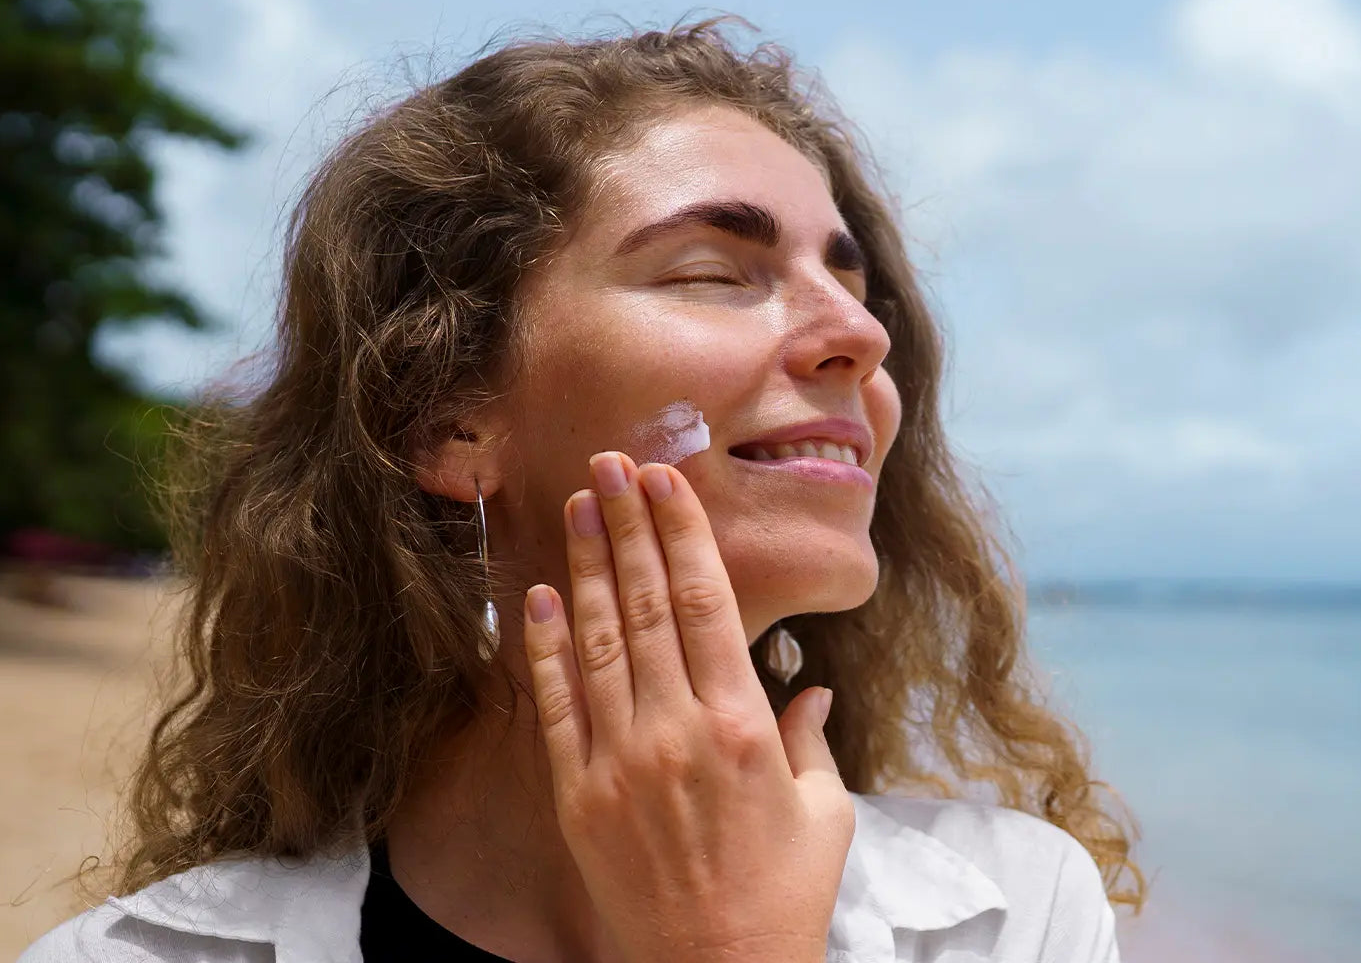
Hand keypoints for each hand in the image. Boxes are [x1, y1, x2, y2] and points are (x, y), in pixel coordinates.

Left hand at [522, 451, 853, 962]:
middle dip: (627, 525)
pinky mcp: (578, 795)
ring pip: (598, 641)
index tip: (666, 480)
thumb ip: (809, 739)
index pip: (706, 603)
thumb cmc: (784, 897)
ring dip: (586, 566)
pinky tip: (536, 596)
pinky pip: (555, 707)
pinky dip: (543, 648)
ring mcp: (620, 762)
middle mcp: (677, 731)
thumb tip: (811, 686)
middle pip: (646, 604)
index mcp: (743, 725)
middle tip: (610, 463)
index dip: (682, 533)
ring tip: (575, 505)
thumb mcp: (824, 814)